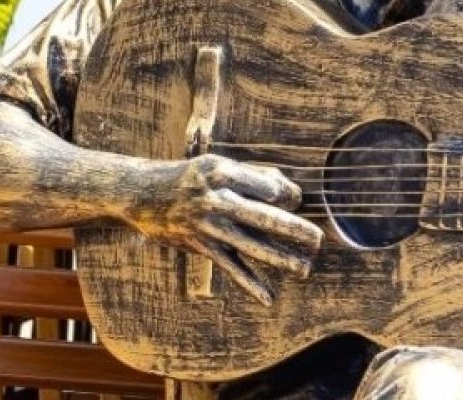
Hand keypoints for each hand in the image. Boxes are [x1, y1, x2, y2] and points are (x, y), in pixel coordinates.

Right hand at [121, 154, 322, 305]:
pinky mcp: (201, 246)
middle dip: (294, 231)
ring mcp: (208, 226)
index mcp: (222, 173)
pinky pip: (230, 267)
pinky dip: (250, 283)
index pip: (266, 188)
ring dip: (280, 259)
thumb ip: (253, 176)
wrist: (144, 194)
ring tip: (304, 269)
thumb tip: (287, 193)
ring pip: (251, 246)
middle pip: (263, 217)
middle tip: (318, 240)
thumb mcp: (217, 165)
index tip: (295, 200)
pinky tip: (268, 297)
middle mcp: (215, 199)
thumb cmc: (190, 177)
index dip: (287, 195)